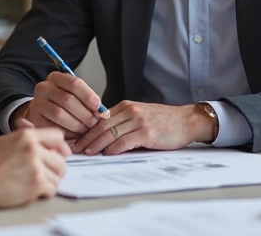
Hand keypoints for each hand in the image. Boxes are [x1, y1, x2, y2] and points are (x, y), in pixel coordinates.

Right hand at [0, 127, 69, 211]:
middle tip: (44, 175)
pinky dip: (44, 193)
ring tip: (34, 184)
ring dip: (49, 183)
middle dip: (55, 170)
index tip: (59, 155)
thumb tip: (53, 152)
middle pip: (60, 161)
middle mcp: (33, 148)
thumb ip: (30, 143)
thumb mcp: (8, 142)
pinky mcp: (36, 183)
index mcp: (27, 136)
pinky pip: (52, 190)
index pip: (57, 136)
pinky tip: (33, 192)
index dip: (60, 147)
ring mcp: (36, 166)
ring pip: (58, 177)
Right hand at [13, 71, 106, 139]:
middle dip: (84, 114)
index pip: (75, 84)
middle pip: (68, 100)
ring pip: (60, 114)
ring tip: (85, 130)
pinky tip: (75, 135)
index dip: (89, 96)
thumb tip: (102, 111)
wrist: (43, 111)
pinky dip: (67, 133)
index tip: (99, 108)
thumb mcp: (74, 95)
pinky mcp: (34, 119)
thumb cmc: (63, 103)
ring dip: (77, 125)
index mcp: (55, 77)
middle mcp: (43, 88)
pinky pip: (53, 127)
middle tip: (94, 123)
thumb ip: (87, 100)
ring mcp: (37, 103)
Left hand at [72, 101, 212, 155]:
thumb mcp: (139, 116)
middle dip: (86, 138)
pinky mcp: (147, 133)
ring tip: (86, 152)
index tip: (75, 139)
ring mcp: (139, 121)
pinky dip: (114, 148)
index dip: (85, 129)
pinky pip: (125, 141)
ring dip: (96, 144)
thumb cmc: (163, 121)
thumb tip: (102, 136)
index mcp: (126, 106)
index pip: (99, 118)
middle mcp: (130, 111)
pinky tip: (107, 153)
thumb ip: (122, 122)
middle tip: (74, 148)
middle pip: (101, 125)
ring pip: (111, 133)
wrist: (186, 121)